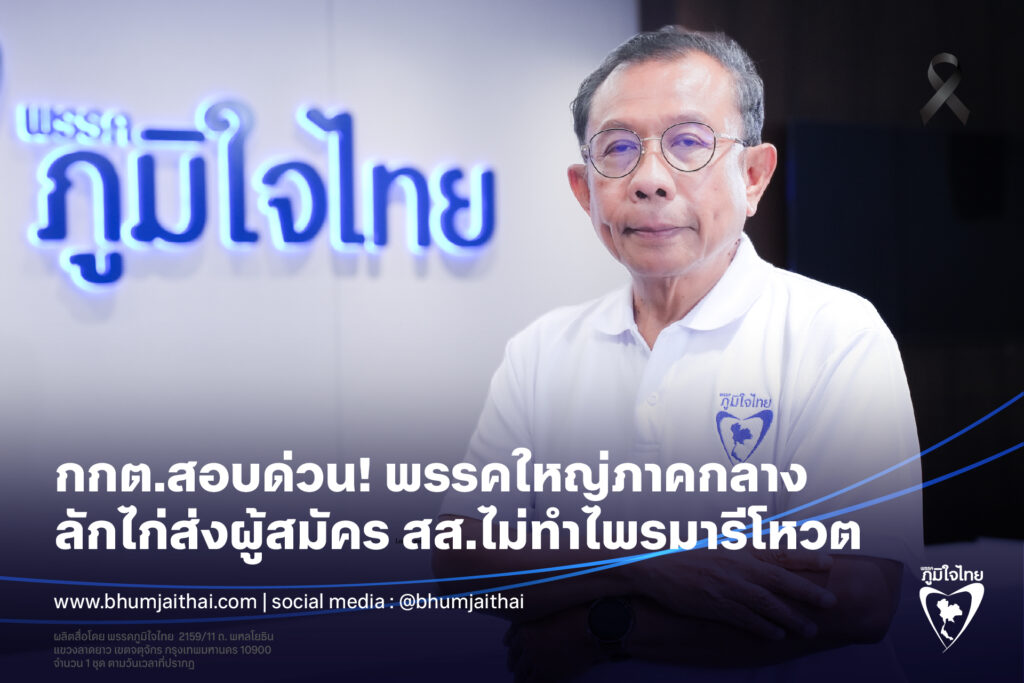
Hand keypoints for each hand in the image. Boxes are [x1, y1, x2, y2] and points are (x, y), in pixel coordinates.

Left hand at [504, 607, 597, 682]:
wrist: (591, 629)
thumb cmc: (577, 616)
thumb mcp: (552, 610)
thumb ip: (538, 617)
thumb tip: (529, 626)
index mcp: (526, 627)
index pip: (511, 639)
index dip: (510, 644)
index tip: (508, 647)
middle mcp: (525, 643)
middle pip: (513, 657)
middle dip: (514, 663)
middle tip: (513, 668)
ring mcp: (533, 659)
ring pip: (521, 672)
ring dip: (520, 677)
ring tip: (520, 681)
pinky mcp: (543, 673)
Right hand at [622, 547, 835, 639]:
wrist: (655, 568)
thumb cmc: (687, 555)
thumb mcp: (719, 544)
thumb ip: (744, 548)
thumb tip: (769, 548)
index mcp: (739, 548)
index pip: (778, 551)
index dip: (805, 557)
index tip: (829, 562)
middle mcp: (737, 566)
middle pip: (780, 580)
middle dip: (808, 592)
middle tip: (831, 602)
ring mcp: (727, 587)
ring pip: (767, 605)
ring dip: (790, 618)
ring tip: (809, 629)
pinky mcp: (716, 606)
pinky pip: (746, 619)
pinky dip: (764, 628)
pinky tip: (777, 635)